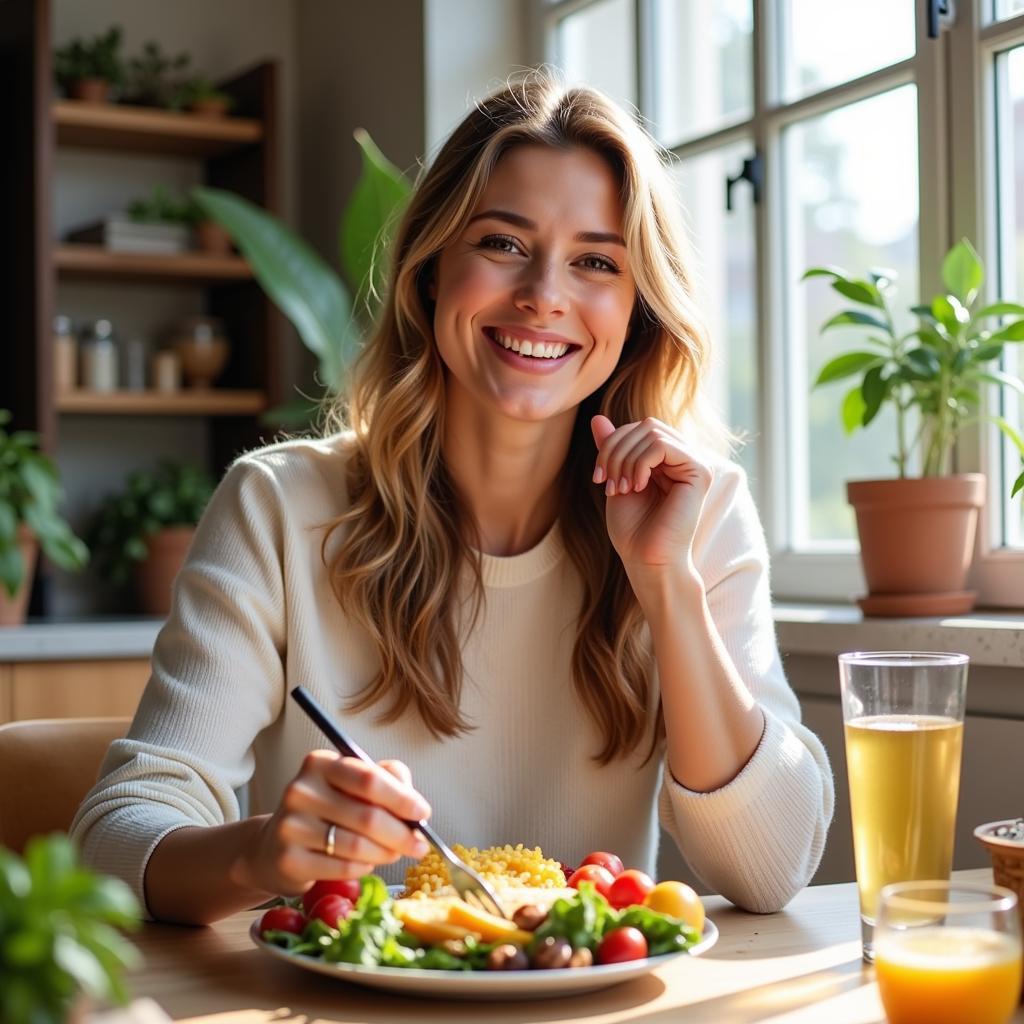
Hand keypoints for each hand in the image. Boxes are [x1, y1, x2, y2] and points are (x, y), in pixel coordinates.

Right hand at [231, 752, 431, 896]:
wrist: (274, 846)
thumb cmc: (325, 811)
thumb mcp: (353, 784)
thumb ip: (387, 780)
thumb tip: (414, 804)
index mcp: (320, 764)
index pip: (369, 779)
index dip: (402, 798)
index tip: (423, 813)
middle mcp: (301, 790)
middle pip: (367, 816)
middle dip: (402, 834)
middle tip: (419, 845)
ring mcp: (291, 826)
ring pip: (357, 845)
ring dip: (386, 852)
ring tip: (394, 854)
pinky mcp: (288, 860)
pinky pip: (343, 867)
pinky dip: (364, 867)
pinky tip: (367, 863)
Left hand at [591, 414, 713, 573]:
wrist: (648, 561)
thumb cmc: (633, 529)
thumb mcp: (615, 480)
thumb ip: (611, 449)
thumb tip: (598, 417)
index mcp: (667, 459)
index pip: (637, 428)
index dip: (611, 445)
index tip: (598, 477)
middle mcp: (684, 458)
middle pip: (645, 425)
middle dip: (615, 450)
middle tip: (607, 482)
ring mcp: (695, 463)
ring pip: (652, 431)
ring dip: (625, 459)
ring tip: (621, 488)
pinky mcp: (700, 472)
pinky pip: (662, 445)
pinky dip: (640, 463)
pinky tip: (637, 487)